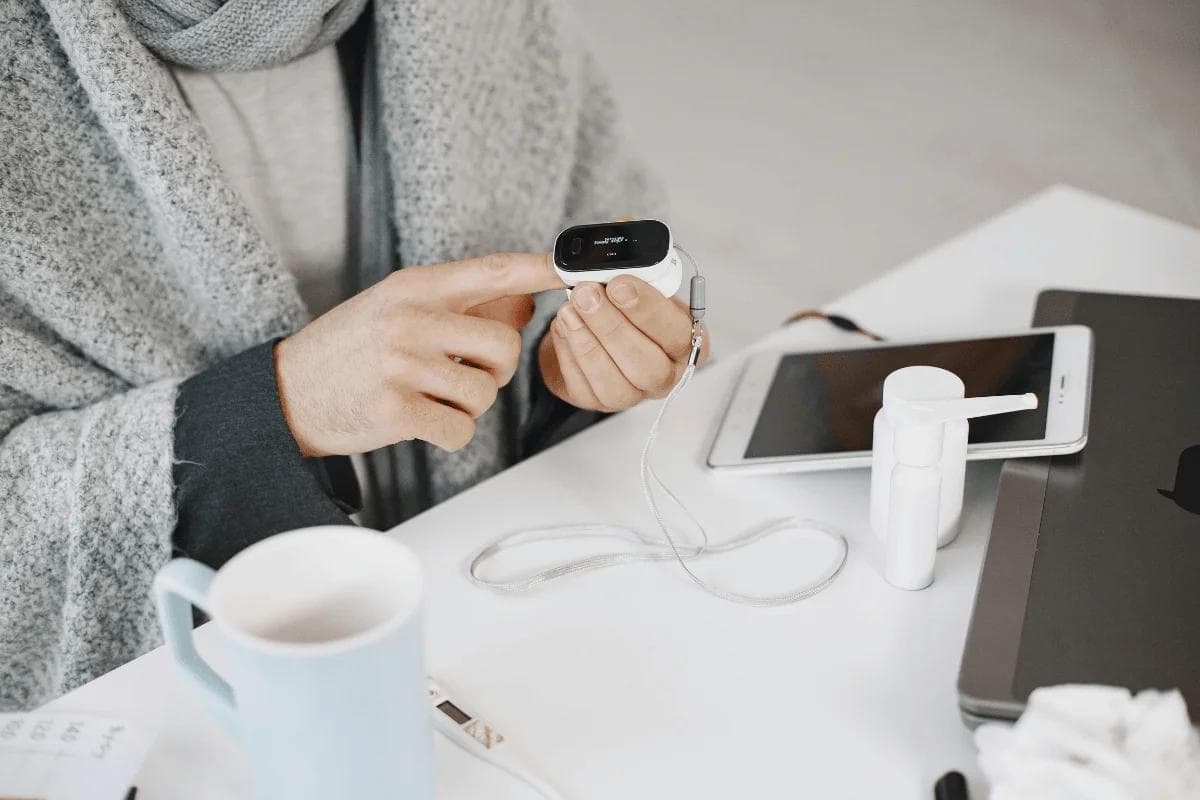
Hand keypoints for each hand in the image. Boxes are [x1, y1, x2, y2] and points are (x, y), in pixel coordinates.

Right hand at [275, 253, 562, 454]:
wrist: (288, 392)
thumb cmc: (350, 350)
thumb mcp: (398, 309)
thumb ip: (460, 305)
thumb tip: (525, 301)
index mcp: (414, 287)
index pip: (491, 271)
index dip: (537, 269)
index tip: (570, 268)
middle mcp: (410, 318)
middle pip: (503, 344)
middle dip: (497, 369)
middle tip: (467, 374)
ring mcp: (401, 364)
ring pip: (485, 392)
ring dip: (469, 406)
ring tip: (433, 397)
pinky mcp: (394, 409)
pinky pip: (461, 430)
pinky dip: (451, 434)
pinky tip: (422, 420)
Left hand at [539, 276, 709, 411]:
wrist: (596, 327)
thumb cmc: (624, 303)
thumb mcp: (636, 279)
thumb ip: (632, 269)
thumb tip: (611, 251)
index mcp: (686, 340)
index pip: (678, 333)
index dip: (648, 310)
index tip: (620, 284)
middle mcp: (665, 373)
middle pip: (648, 366)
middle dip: (612, 327)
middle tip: (587, 294)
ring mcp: (633, 393)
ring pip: (615, 384)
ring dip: (587, 343)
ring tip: (569, 309)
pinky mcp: (599, 401)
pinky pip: (584, 388)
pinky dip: (570, 354)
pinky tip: (564, 326)